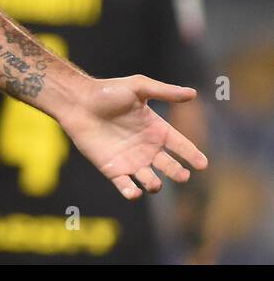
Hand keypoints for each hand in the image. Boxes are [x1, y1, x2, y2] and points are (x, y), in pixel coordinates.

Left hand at [59, 75, 207, 200]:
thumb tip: (193, 93)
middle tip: (182, 175)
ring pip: (150, 180)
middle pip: (169, 167)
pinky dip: (131, 192)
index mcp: (156, 129)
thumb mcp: (138, 87)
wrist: (77, 101)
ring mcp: (130, 160)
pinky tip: (134, 192)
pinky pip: (125, 186)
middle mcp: (147, 148)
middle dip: (177, 173)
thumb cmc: (107, 92)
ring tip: (154, 182)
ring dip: (154, 184)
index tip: (203, 164)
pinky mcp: (112, 169)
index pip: (180, 145)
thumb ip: (164, 92)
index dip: (192, 155)